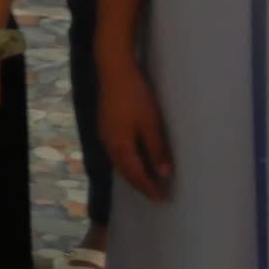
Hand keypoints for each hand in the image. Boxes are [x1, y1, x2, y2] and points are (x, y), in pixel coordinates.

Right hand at [101, 49, 174, 200]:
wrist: (113, 69)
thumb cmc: (135, 96)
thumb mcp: (150, 123)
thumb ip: (156, 149)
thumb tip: (164, 174)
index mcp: (120, 146)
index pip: (136, 175)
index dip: (149, 188)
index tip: (162, 200)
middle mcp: (109, 144)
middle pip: (125, 171)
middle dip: (140, 185)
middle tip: (155, 195)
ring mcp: (105, 134)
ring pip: (119, 162)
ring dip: (132, 174)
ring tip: (146, 181)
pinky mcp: (105, 124)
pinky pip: (116, 152)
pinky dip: (126, 161)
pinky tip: (134, 158)